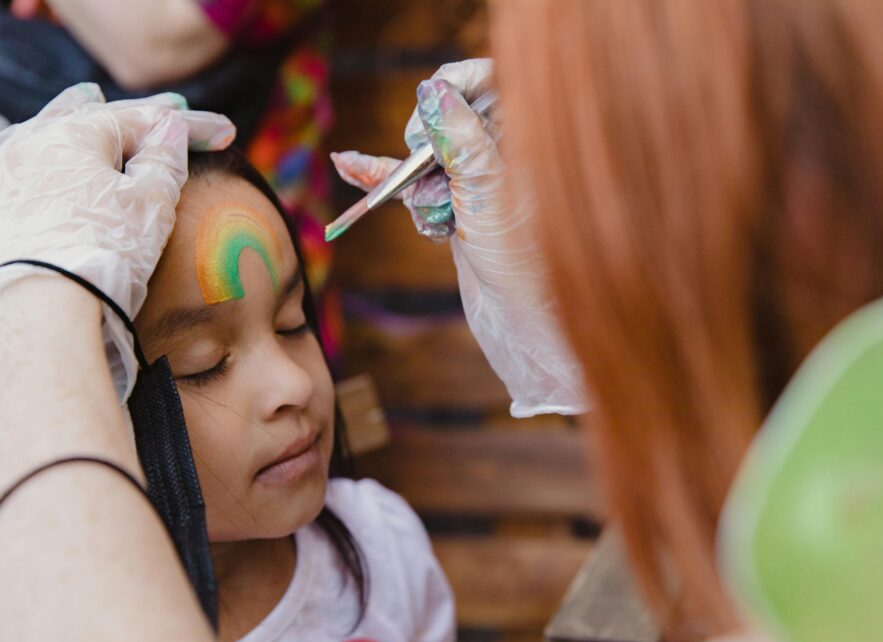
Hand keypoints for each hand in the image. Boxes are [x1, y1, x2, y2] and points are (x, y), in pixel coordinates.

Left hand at [0, 83, 234, 399]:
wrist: (35, 315)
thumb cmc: (103, 256)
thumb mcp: (152, 205)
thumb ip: (165, 159)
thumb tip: (170, 127)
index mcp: (75, 132)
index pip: (142, 119)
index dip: (189, 127)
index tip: (224, 134)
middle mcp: (27, 141)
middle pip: (89, 119)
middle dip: (129, 119)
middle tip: (164, 111)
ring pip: (42, 139)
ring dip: (74, 132)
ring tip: (90, 107)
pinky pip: (6, 171)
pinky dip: (31, 164)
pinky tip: (34, 158)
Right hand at [332, 60, 587, 416]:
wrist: (526, 323)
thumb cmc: (529, 263)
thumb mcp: (492, 195)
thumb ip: (463, 141)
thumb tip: (435, 90)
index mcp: (532, 135)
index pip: (491, 77)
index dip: (457, 84)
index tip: (434, 108)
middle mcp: (508, 149)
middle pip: (451, 110)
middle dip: (429, 136)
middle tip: (424, 159)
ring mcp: (480, 177)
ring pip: (429, 150)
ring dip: (412, 174)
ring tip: (432, 212)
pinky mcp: (457, 203)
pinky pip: (414, 181)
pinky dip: (384, 177)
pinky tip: (351, 163)